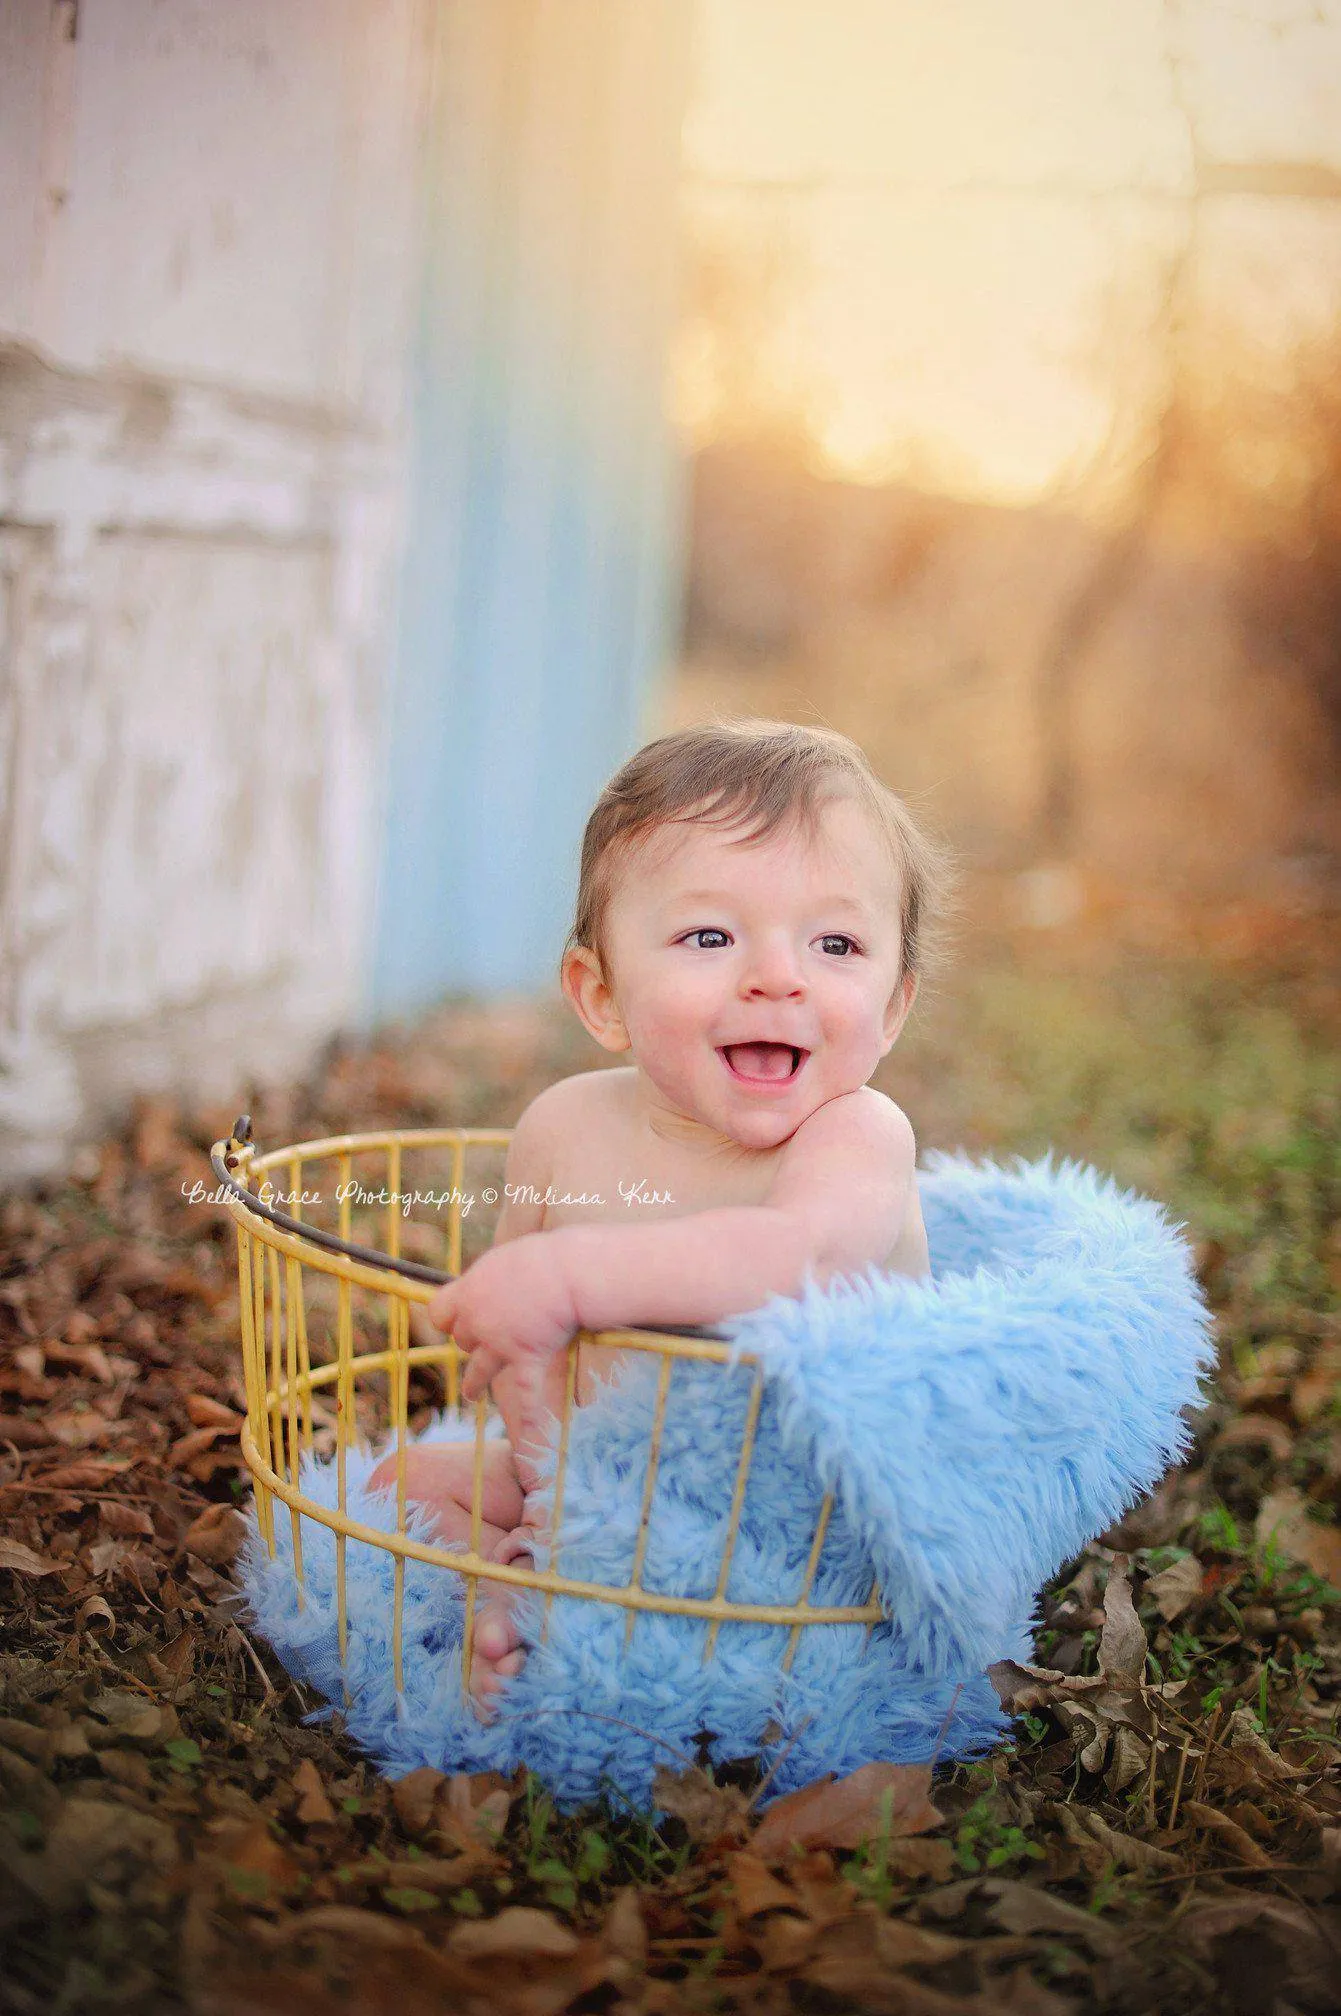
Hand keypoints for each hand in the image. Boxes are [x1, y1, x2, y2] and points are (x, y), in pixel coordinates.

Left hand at [426, 1233, 578, 1402]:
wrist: (569, 1271)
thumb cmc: (544, 1258)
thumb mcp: (506, 1260)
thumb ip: (493, 1278)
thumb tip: (491, 1282)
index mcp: (470, 1290)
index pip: (439, 1311)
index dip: (447, 1317)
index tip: (455, 1319)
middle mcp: (479, 1320)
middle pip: (463, 1339)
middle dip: (473, 1341)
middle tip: (488, 1339)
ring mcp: (501, 1343)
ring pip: (479, 1369)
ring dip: (474, 1383)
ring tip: (469, 1395)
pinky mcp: (526, 1358)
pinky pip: (525, 1392)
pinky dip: (529, 1415)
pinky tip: (530, 1438)